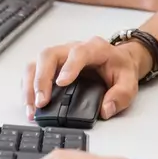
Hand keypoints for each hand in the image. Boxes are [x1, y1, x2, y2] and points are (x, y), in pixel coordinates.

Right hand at [22, 36, 147, 120]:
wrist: (117, 61)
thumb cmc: (120, 69)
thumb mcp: (129, 82)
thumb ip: (121, 95)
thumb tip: (106, 109)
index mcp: (94, 48)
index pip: (79, 52)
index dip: (69, 66)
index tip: (62, 83)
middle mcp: (72, 48)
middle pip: (49, 55)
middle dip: (41, 79)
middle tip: (42, 102)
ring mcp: (59, 56)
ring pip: (36, 63)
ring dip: (30, 85)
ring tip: (32, 108)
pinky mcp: (50, 66)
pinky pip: (33, 72)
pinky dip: (28, 88)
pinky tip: (30, 105)